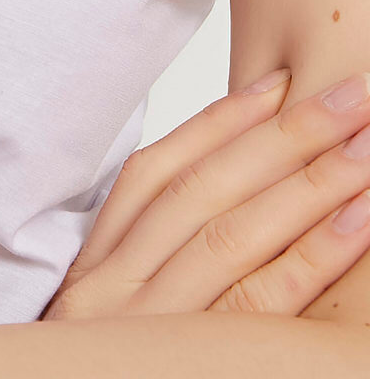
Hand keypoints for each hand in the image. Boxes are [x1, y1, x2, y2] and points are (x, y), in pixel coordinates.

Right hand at [41, 68, 369, 319]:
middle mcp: (114, 297)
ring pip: (235, 240)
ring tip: (368, 150)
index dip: (219, 125)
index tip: (277, 83)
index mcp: (91, 275)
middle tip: (352, 97)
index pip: (155, 177)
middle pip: (205, 197)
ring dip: (311, 187)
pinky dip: (313, 258)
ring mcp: (153, 335)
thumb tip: (219, 205)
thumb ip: (140, 272)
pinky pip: (262, 308)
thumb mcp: (97, 330)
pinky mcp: (192, 366)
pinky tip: (359, 224)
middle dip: (284, 140)